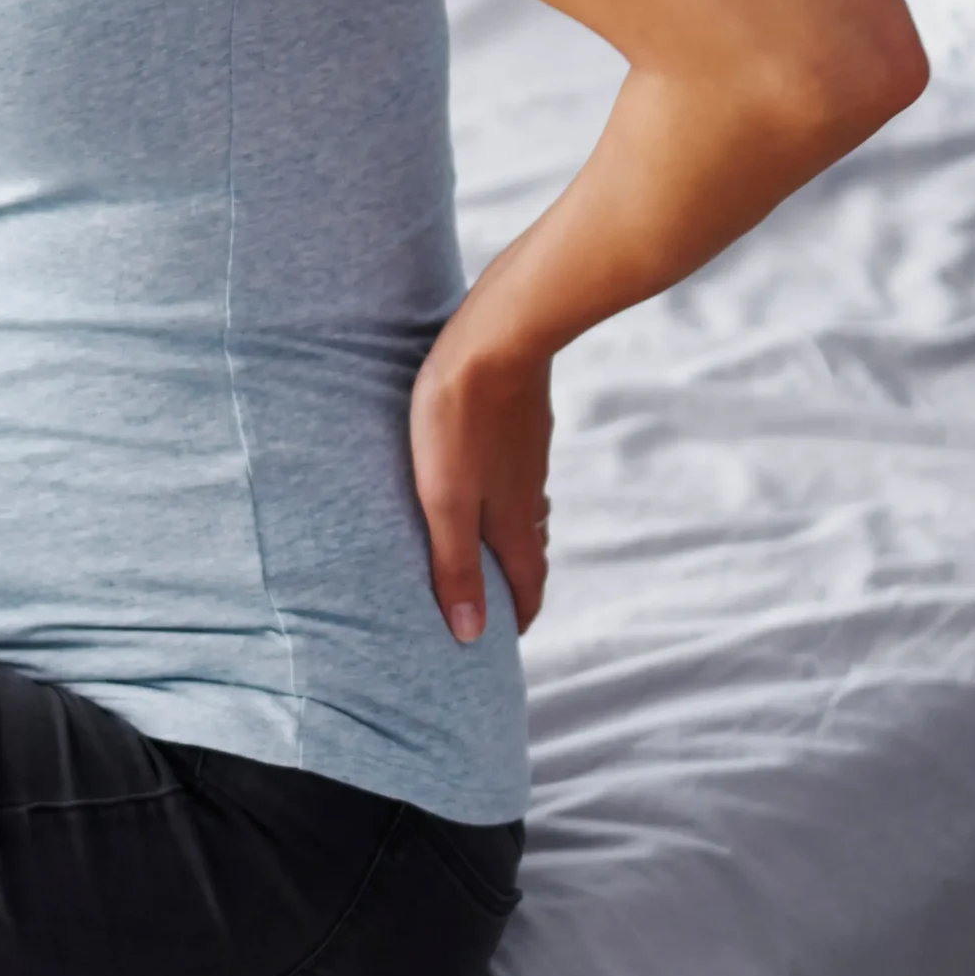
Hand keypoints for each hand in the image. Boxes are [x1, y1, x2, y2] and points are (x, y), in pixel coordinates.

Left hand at [407, 330, 552, 642]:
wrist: (500, 336)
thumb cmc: (460, 418)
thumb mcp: (445, 499)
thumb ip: (454, 565)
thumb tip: (470, 636)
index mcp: (512, 520)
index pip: (526, 583)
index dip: (519, 615)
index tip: (509, 639)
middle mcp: (529, 494)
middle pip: (529, 550)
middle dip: (516, 580)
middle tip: (498, 600)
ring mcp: (529, 456)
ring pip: (527, 510)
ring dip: (513, 536)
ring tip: (490, 546)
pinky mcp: (523, 422)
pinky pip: (518, 474)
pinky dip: (508, 495)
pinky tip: (490, 477)